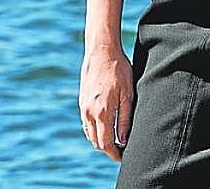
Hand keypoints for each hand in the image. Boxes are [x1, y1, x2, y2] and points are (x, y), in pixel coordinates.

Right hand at [79, 43, 133, 161]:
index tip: (122, 157)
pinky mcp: (82, 102)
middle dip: (108, 149)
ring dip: (100, 140)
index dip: (114, 154)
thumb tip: (123, 139)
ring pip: (89, 134)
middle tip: (121, 150)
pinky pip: (86, 124)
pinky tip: (104, 127)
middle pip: (96, 142)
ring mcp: (83, 107)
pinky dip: (94, 130)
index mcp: (102, 112)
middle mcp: (89, 113)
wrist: (101, 52)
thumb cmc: (119, 70)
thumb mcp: (128, 94)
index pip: (106, 143)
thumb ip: (125, 118)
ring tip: (115, 140)